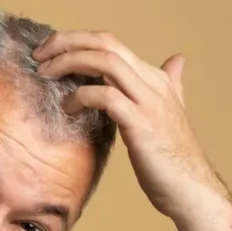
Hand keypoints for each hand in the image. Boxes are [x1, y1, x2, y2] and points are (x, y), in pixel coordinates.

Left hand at [34, 31, 224, 218]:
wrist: (192, 189)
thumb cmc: (175, 158)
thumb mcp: (173, 112)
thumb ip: (172, 83)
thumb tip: (177, 60)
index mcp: (155, 78)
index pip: (110, 43)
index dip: (76, 41)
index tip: (49, 53)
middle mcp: (153, 82)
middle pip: (105, 43)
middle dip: (67, 42)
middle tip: (39, 56)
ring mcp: (148, 101)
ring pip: (105, 61)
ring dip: (69, 62)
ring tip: (46, 74)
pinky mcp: (141, 123)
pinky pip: (106, 96)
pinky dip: (81, 96)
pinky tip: (67, 109)